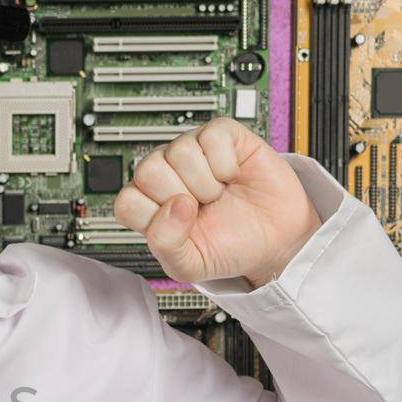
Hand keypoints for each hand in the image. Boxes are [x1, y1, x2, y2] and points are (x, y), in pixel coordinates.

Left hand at [113, 117, 321, 287]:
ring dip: (206, 182)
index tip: (182, 228)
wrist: (275, 240)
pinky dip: (226, 163)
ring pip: (179, 151)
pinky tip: (231, 175)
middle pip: (147, 170)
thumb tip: (175, 205)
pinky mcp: (222, 136)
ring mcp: (192, 151)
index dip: (155, 219)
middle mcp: (166, 173)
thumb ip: (165, 244)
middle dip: (180, 197)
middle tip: (202, 208)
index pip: (127, 202)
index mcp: (150, 204)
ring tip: (217, 193)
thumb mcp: (189, 265)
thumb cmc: (229, 247)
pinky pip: (212, 136)